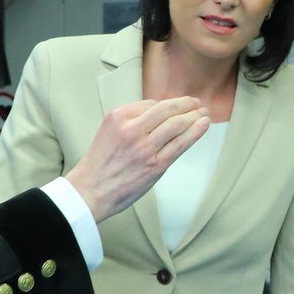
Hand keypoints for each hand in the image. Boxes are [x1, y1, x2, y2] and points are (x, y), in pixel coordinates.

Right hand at [66, 97, 210, 220]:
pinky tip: (204, 124)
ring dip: (195, 116)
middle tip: (197, 102)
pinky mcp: (155, 165)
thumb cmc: (100, 163)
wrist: (90, 190)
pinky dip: (195, 132)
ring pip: (176, 125)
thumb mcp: (109, 130)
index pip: (151, 104)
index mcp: (118, 116)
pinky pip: (180, 144)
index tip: (179, 105)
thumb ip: (132, 121)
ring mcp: (144, 147)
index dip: (168, 105)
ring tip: (204, 112)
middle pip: (167, 109)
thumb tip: (161, 114)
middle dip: (186, 104)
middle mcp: (131, 129)